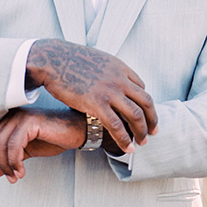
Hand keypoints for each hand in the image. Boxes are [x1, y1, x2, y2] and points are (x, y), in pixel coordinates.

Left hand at [0, 108, 85, 185]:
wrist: (76, 131)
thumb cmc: (53, 138)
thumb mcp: (27, 152)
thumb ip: (9, 159)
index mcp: (10, 120)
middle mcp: (13, 116)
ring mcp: (21, 117)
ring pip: (1, 144)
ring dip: (4, 166)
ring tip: (13, 178)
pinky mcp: (30, 122)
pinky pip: (14, 145)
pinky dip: (14, 162)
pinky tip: (20, 171)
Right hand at [25, 39, 157, 152]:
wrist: (53, 58)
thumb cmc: (68, 59)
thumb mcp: (96, 59)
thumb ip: (106, 70)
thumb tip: (106, 77)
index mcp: (120, 67)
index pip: (141, 87)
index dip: (144, 103)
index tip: (144, 113)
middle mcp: (119, 79)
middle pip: (145, 102)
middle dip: (152, 119)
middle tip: (153, 131)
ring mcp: (110, 91)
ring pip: (136, 115)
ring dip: (142, 131)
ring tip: (142, 142)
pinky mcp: (97, 104)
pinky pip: (117, 125)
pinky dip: (125, 139)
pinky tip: (128, 148)